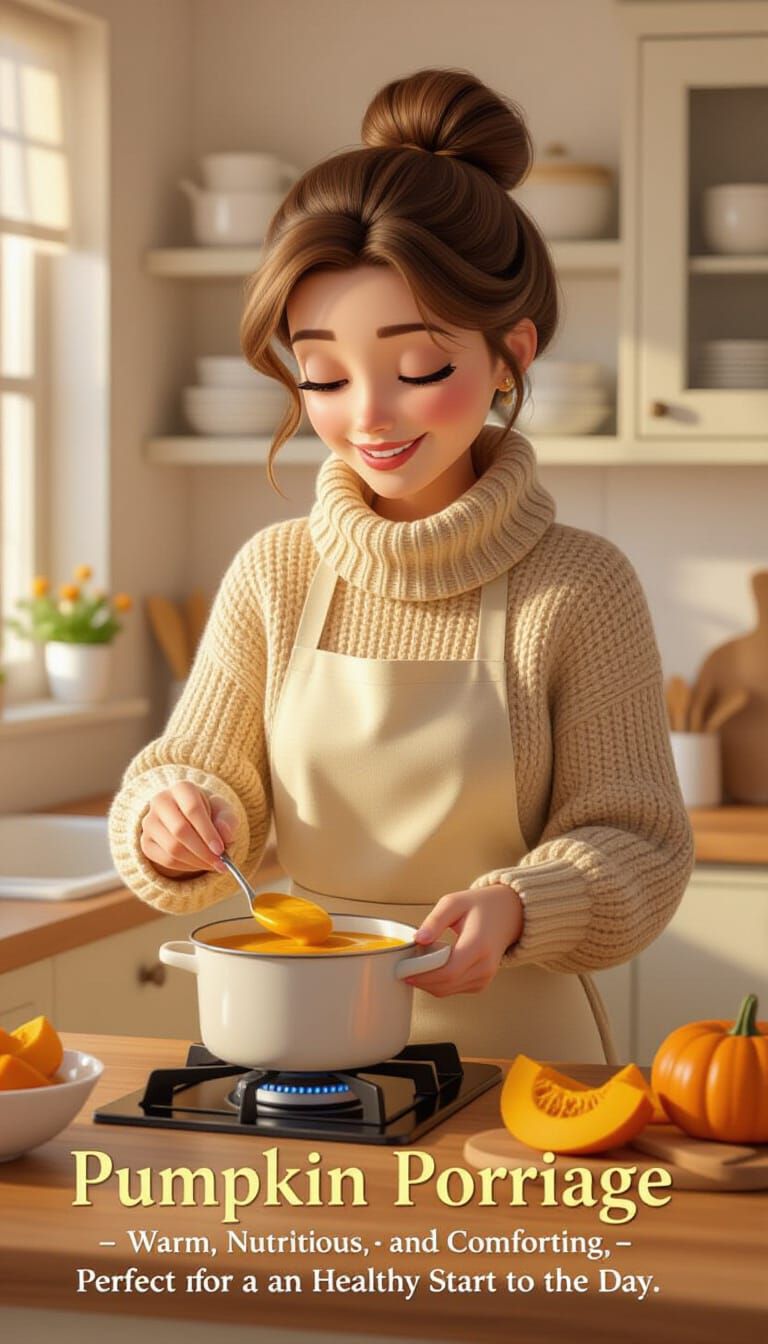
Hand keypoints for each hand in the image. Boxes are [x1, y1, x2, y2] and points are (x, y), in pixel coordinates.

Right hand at [140, 782, 237, 878]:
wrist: (188, 820)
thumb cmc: (209, 814)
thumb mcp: (223, 812)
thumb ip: (228, 821)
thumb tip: (225, 834)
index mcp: (182, 788)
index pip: (193, 809)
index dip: (207, 831)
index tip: (220, 849)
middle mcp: (161, 801)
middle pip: (180, 830)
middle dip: (203, 851)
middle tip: (220, 864)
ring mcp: (150, 822)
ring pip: (172, 848)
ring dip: (196, 861)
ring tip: (212, 865)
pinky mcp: (145, 842)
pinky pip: (166, 860)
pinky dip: (186, 867)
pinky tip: (198, 864)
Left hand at [403, 884, 523, 996]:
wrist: (508, 913)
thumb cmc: (481, 906)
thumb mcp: (454, 903)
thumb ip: (434, 920)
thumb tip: (418, 939)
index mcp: (478, 945)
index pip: (447, 972)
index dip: (422, 975)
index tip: (403, 970)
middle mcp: (485, 965)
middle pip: (445, 985)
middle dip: (420, 980)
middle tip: (402, 968)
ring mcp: (485, 976)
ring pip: (448, 991)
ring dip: (428, 983)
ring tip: (417, 964)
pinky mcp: (482, 982)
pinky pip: (454, 989)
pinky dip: (439, 983)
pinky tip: (432, 968)